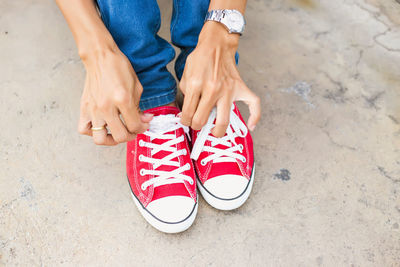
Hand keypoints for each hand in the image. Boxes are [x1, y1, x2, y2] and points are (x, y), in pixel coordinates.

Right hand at [78, 47, 151, 144]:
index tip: (144, 124)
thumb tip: (144, 120)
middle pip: (120, 136)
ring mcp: (94, 109)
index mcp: (122, 99)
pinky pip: (83, 129)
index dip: (143, 128)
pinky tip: (101, 126)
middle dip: (130, 136)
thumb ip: (140, 107)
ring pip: (100, 138)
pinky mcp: (84, 108)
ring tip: (117, 133)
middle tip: (133, 130)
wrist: (100, 57)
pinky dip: (92, 132)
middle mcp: (107, 107)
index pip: (135, 126)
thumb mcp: (136, 87)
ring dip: (111, 140)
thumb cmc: (119, 68)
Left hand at [179, 22, 260, 136]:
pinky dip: (255, 117)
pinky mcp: (240, 88)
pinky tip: (251, 126)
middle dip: (197, 126)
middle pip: (202, 120)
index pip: (188, 113)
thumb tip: (189, 110)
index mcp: (196, 85)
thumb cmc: (201, 58)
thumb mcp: (186, 74)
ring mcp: (228, 90)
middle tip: (197, 124)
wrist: (217, 44)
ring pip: (224, 120)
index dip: (185, 121)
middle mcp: (212, 89)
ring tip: (214, 131)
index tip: (187, 121)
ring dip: (217, 130)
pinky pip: (253, 104)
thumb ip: (186, 93)